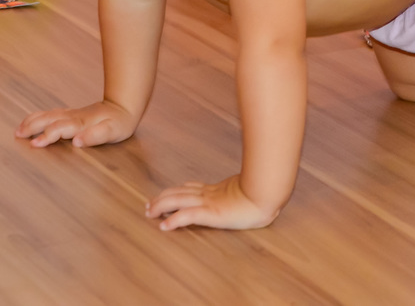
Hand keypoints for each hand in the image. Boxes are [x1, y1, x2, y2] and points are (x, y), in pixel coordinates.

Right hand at [14, 101, 136, 147]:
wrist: (124, 106)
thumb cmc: (119, 122)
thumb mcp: (112, 132)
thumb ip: (95, 136)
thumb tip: (77, 141)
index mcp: (81, 123)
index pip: (60, 129)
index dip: (47, 136)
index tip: (34, 144)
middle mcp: (73, 116)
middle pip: (49, 119)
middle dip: (33, 126)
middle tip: (17, 135)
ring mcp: (71, 114)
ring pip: (48, 115)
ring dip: (32, 121)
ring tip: (18, 130)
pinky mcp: (71, 113)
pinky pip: (51, 114)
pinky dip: (38, 117)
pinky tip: (32, 121)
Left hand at [145, 175, 278, 230]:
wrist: (266, 193)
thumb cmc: (262, 194)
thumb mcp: (247, 192)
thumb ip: (239, 192)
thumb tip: (243, 194)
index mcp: (216, 190)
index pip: (189, 188)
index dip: (174, 191)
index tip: (163, 196)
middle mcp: (208, 194)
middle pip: (177, 193)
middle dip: (161, 199)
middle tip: (149, 206)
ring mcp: (208, 202)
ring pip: (177, 200)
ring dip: (161, 207)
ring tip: (150, 213)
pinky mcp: (210, 213)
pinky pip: (187, 216)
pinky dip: (173, 220)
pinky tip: (164, 227)